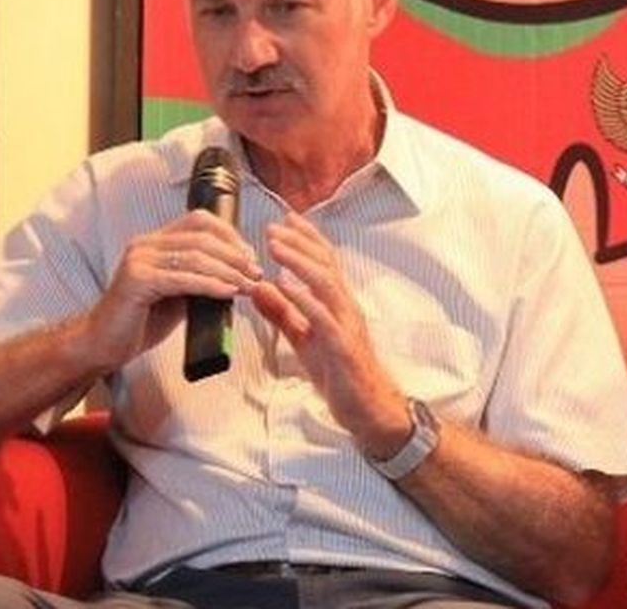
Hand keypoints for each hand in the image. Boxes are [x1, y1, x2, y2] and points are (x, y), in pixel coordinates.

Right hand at [87, 209, 260, 370]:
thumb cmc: (143, 319)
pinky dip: (210, 284)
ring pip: (195, 257)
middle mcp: (145, 245)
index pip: (200, 221)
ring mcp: (139, 261)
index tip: (251, 256)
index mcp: (156, 241)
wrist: (104, 343)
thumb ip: (203, 276)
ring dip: (229, 271)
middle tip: (257, 272)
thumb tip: (242, 272)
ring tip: (249, 284)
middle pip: (202, 238)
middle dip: (236, 255)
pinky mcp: (136, 281)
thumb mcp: (181, 292)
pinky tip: (228, 292)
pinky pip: (182, 278)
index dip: (230, 235)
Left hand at [251, 212, 407, 449]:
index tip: (285, 218)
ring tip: (276, 246)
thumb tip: (259, 288)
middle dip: (300, 242)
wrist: (367, 407)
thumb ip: (283, 313)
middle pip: (325, 264)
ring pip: (326, 283)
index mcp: (338, 303)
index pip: (325, 261)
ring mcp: (346, 324)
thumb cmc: (339, 372)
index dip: (306, 237)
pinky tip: (285, 286)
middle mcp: (346, 307)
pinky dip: (304, 298)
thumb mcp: (304, 339)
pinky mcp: (342, 345)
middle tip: (273, 225)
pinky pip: (323, 317)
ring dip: (299, 261)